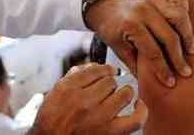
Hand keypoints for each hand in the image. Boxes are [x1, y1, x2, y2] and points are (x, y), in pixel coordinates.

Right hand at [28, 63, 147, 134]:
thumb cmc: (52, 120)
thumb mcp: (55, 92)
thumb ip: (74, 76)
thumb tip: (95, 66)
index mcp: (68, 88)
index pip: (95, 69)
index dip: (104, 69)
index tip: (108, 71)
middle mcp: (83, 101)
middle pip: (110, 80)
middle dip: (110, 83)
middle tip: (108, 90)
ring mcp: (98, 117)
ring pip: (124, 94)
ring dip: (123, 93)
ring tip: (120, 97)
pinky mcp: (110, 132)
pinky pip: (135, 118)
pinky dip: (141, 110)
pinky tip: (138, 105)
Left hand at [84, 0, 193, 86]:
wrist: (102, 4)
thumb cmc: (110, 28)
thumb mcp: (118, 49)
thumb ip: (135, 65)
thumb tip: (152, 85)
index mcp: (130, 25)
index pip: (153, 52)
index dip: (163, 70)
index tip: (171, 82)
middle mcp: (142, 11)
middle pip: (170, 36)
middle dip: (179, 58)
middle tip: (186, 72)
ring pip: (179, 15)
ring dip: (188, 34)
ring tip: (192, 50)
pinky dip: (186, 9)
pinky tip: (187, 24)